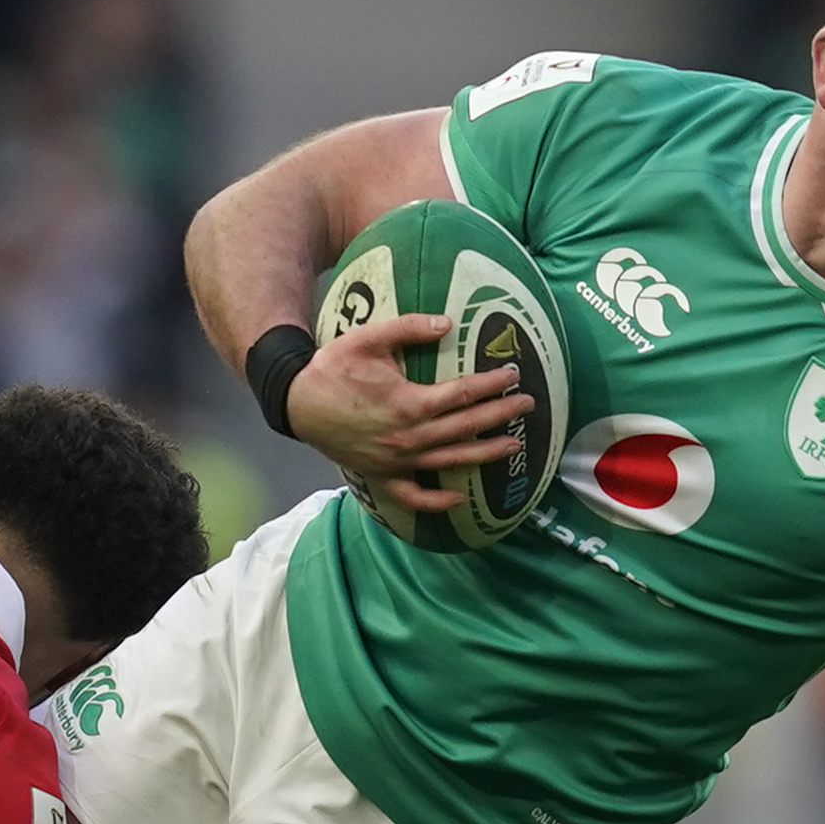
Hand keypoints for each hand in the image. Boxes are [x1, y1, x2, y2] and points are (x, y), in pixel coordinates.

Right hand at [286, 313, 531, 514]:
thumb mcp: (367, 338)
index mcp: (409, 403)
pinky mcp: (382, 475)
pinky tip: (458, 498)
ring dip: (485, 454)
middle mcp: (409, 437)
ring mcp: (397, 461)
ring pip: (451, 461)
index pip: (463, 394)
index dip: (492, 384)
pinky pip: (414, 495)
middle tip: (527, 406)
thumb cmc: (332, 368)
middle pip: (466, 428)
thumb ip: (409, 328)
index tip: (513, 375)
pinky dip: (437, 500)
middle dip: (501, 416)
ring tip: (513, 446)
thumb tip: (446, 323)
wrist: (297, 402)